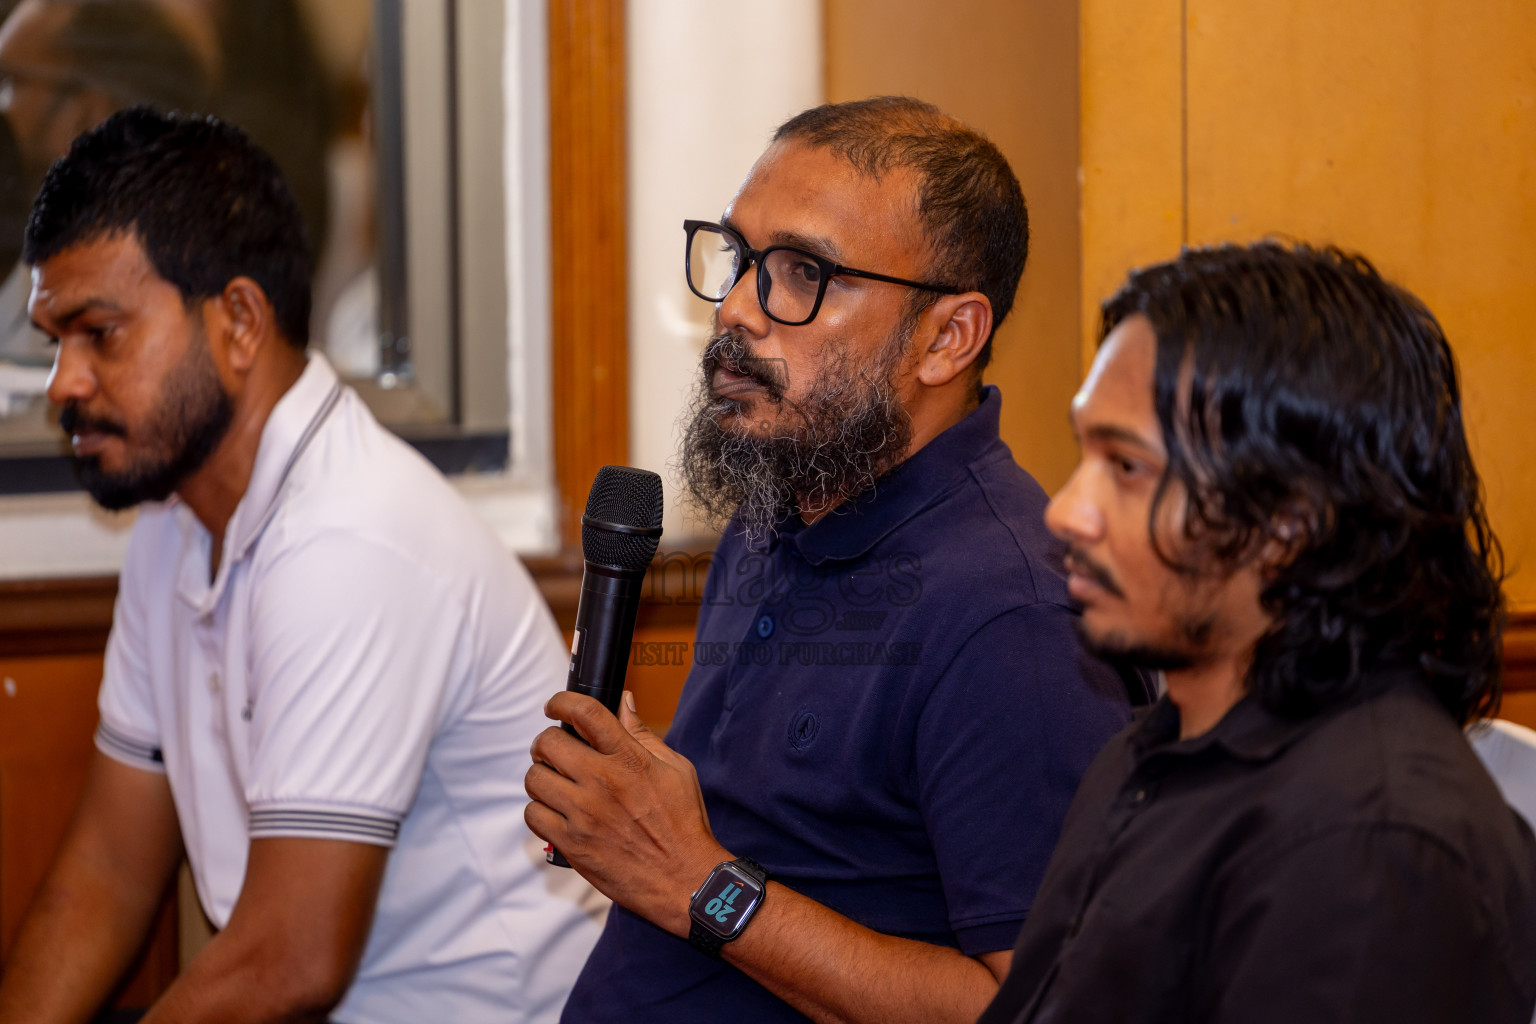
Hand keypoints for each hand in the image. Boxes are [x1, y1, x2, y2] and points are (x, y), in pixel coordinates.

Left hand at [525, 690, 729, 936]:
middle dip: (547, 742)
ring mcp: (584, 814)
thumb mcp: (675, 769)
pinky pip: (533, 815)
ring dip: (542, 776)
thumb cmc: (684, 823)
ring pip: (534, 779)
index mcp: (629, 758)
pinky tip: (556, 811)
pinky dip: (540, 810)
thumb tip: (623, 702)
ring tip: (556, 783)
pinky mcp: (572, 843)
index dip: (562, 702)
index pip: (585, 713)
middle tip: (555, 751)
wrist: (684, 879)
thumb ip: (643, 734)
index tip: (555, 705)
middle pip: (549, 743)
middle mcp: (602, 781)